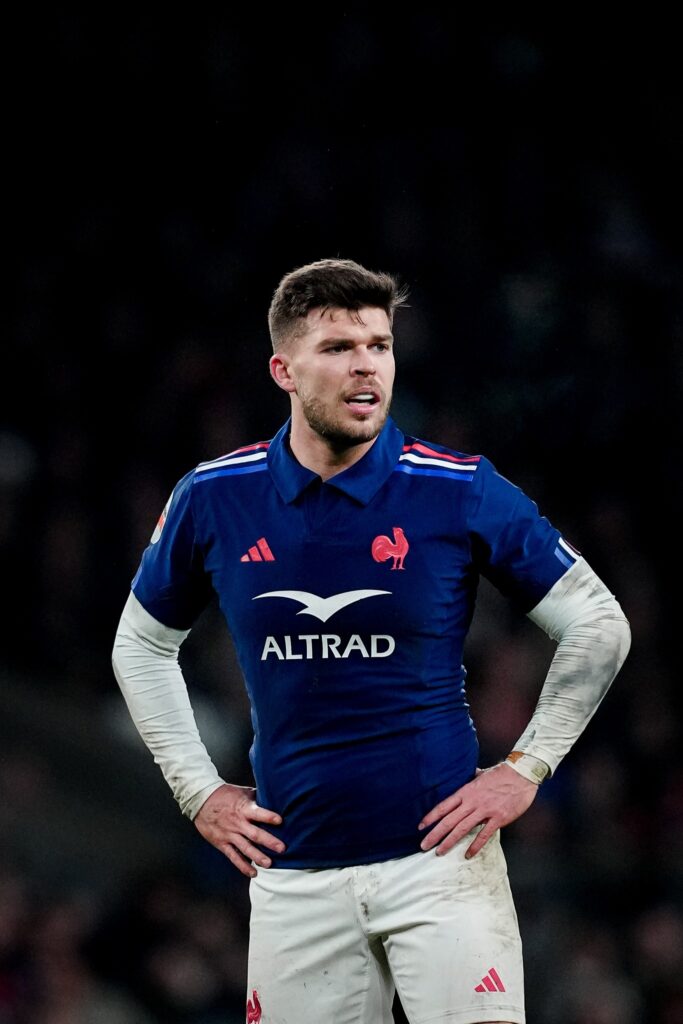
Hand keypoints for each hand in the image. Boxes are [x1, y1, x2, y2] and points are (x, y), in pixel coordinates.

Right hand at [194, 784, 285, 877]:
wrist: (201, 801)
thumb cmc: (225, 795)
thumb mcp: (242, 792)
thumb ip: (257, 798)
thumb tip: (275, 797)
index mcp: (243, 808)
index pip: (258, 813)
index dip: (268, 817)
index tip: (280, 821)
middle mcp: (237, 823)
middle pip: (254, 834)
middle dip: (269, 841)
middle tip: (282, 848)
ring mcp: (229, 834)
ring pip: (245, 848)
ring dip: (258, 856)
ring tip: (269, 864)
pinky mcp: (222, 843)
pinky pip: (233, 856)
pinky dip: (243, 866)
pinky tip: (253, 873)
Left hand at [418, 762, 538, 858]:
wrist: (521, 775)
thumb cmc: (501, 774)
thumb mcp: (481, 774)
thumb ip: (472, 778)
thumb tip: (469, 774)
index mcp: (466, 791)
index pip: (444, 806)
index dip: (431, 817)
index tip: (421, 826)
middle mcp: (472, 802)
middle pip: (449, 820)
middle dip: (435, 834)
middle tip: (423, 846)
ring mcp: (485, 811)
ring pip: (462, 829)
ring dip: (449, 842)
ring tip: (439, 852)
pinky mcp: (498, 818)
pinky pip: (484, 835)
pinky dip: (475, 846)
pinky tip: (467, 854)